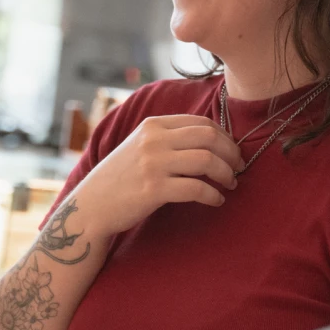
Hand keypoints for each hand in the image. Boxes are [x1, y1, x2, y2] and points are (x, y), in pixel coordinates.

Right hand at [72, 115, 244, 235]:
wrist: (90, 206)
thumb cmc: (121, 178)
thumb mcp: (141, 146)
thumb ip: (169, 138)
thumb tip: (212, 140)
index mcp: (154, 125)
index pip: (202, 123)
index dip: (225, 137)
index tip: (233, 151)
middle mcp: (154, 139)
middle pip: (209, 137)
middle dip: (231, 153)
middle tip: (238, 168)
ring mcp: (153, 163)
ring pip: (206, 160)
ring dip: (226, 173)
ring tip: (231, 184)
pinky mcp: (153, 189)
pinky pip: (196, 188)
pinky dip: (213, 195)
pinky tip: (217, 201)